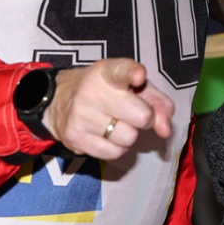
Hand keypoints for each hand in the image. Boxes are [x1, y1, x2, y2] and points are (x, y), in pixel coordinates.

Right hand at [47, 58, 173, 158]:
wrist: (57, 100)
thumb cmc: (106, 91)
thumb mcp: (133, 86)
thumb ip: (158, 102)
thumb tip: (166, 130)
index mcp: (107, 72)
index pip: (122, 71)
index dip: (132, 73)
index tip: (138, 76)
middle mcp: (92, 92)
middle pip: (142, 116)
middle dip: (144, 118)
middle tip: (131, 112)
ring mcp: (81, 116)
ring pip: (129, 138)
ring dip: (128, 135)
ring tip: (115, 123)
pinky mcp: (75, 138)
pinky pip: (114, 153)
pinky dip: (116, 147)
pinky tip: (106, 135)